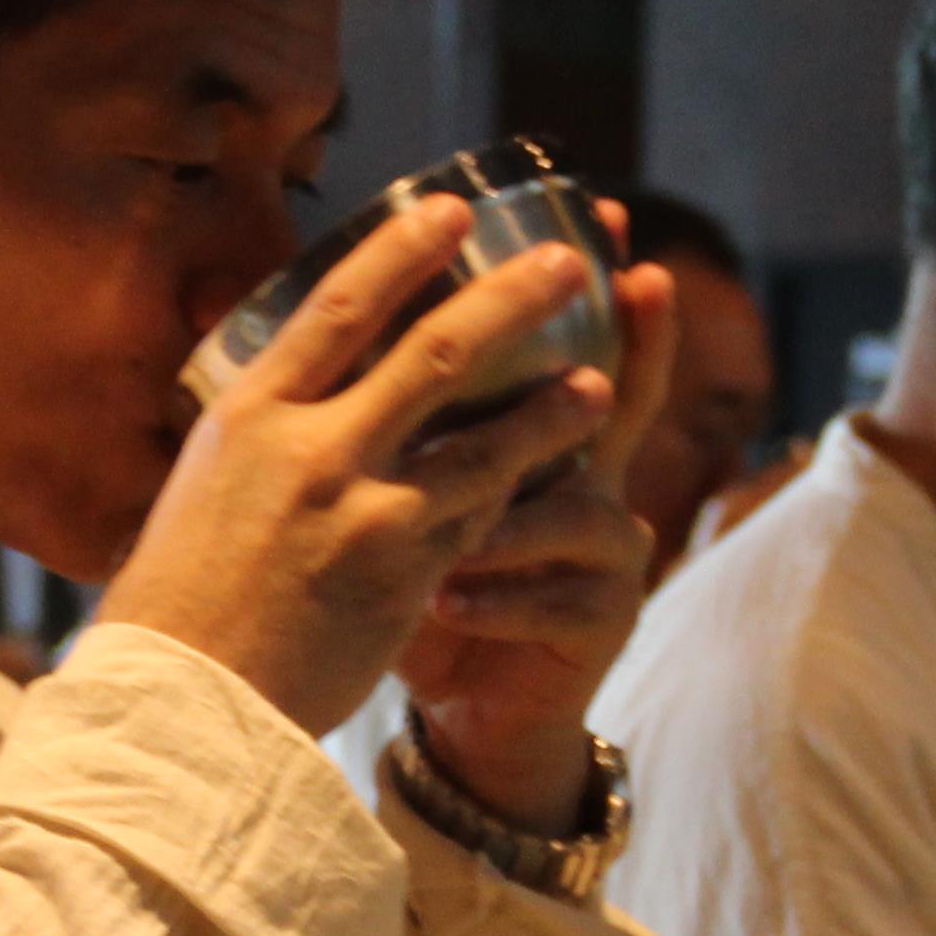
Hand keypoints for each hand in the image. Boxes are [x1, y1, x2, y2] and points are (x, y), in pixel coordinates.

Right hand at [98, 195, 619, 748]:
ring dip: (551, 409)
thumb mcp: (203, 480)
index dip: (406, 250)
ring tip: (599, 385)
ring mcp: (364, 514)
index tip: (457, 211)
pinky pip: (479, 520)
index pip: (339, 305)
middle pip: (435, 353)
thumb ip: (266, 425)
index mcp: (248, 414)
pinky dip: (519, 496)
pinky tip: (558, 482)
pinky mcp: (405, 576)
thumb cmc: (183, 594)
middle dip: (512, 300)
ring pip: (484, 442)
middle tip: (569, 264)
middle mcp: (310, 450)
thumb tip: (311, 368)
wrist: (185, 703)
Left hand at [394, 230, 687, 826]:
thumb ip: (383, 421)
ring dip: (513, 513)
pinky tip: (449, 603)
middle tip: (631, 281)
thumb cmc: (405, 595)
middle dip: (625, 337)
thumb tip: (305, 324)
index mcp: (532, 442)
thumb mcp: (390, 496)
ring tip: (454, 533)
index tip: (611, 219)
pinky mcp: (602, 625)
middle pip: (620, 396)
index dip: (592, 287)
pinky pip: (563, 597)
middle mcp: (585, 484)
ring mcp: (606, 554)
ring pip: (584, 506)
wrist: (450, 716)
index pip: (569, 348)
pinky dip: (496, 598)